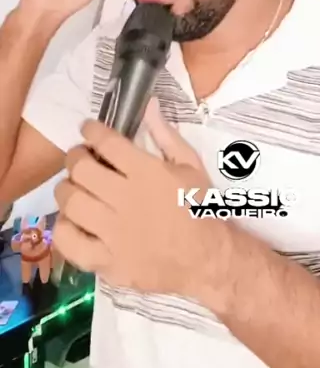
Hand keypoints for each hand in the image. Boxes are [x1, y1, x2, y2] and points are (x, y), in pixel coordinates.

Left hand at [53, 100, 230, 304]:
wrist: (207, 259)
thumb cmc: (200, 208)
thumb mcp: (192, 165)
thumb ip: (166, 135)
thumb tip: (149, 105)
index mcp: (148, 173)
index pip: (107, 143)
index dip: (91, 131)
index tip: (88, 129)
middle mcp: (127, 200)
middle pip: (81, 170)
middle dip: (75, 157)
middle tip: (80, 158)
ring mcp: (114, 234)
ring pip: (71, 203)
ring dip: (67, 189)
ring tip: (75, 187)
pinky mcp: (106, 262)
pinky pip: (69, 242)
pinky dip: (64, 227)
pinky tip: (74, 220)